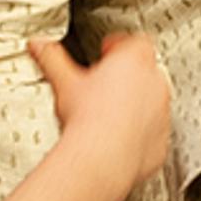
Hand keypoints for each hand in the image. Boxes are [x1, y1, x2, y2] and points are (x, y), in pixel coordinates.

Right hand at [32, 30, 168, 197]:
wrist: (101, 158)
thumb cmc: (87, 119)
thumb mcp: (64, 82)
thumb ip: (52, 58)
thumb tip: (40, 45)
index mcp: (134, 60)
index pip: (135, 42)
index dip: (119, 45)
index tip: (106, 53)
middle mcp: (155, 83)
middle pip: (145, 71)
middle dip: (126, 77)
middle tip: (103, 86)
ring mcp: (161, 112)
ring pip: (152, 102)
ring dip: (134, 105)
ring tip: (107, 115)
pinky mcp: (160, 140)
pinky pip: (152, 132)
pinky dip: (139, 133)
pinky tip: (117, 139)